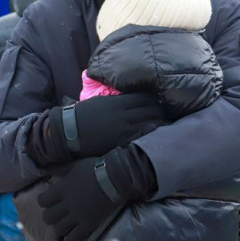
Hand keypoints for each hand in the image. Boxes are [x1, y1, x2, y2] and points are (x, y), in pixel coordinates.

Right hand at [28, 93, 166, 166]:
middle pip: (150, 110)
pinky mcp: (120, 143)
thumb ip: (117, 99)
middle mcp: (122, 115)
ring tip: (170, 125)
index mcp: (117, 103)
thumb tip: (131, 96)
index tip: (162, 100)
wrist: (68, 132)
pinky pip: (141, 138)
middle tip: (171, 113)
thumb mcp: (100, 101)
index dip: (155, 99)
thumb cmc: (83, 115)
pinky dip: (151, 136)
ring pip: (149, 124)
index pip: (144, 98)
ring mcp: (122, 130)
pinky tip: (159, 137)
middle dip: (162, 111)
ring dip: (161, 124)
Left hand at [37, 149, 142, 240]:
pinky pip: (74, 239)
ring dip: (60, 228)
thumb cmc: (96, 168)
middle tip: (57, 215)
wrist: (116, 178)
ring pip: (58, 229)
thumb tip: (47, 168)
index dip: (43, 202)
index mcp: (62, 188)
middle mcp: (67, 203)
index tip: (49, 202)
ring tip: (65, 226)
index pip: (42, 201)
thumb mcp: (75, 165)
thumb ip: (60, 168)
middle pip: (48, 217)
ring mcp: (78, 215)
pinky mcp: (89, 224)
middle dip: (50, 217)